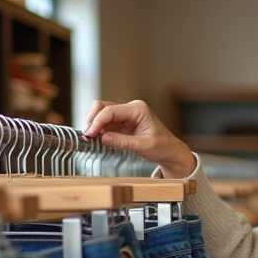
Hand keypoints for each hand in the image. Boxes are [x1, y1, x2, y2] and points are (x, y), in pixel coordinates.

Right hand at [81, 100, 195, 177]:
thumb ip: (123, 142)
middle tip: (87, 135)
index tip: (89, 134)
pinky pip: (105, 122)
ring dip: (94, 124)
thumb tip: (103, 138)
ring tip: (90, 138)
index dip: (97, 121)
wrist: (170, 151)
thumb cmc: (162, 146)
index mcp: (138, 109)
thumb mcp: (143, 146)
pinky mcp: (122, 123)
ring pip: (101, 113)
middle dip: (92, 119)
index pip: (110, 110)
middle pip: (102, 106)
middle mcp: (130, 108)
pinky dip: (98, 129)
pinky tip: (96, 138)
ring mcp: (125, 115)